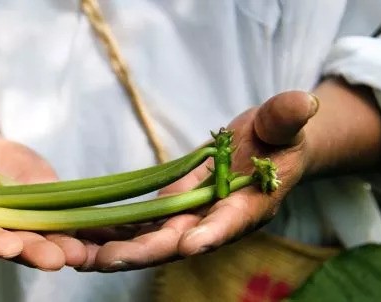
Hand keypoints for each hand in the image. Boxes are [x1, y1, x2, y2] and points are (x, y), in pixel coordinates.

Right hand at [0, 125, 87, 270]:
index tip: (10, 243)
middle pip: (17, 243)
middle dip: (36, 251)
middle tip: (58, 259)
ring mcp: (26, 222)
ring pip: (49, 238)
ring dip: (69, 246)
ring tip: (89, 253)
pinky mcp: (50, 210)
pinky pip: (72, 221)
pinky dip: (90, 228)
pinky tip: (113, 232)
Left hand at [74, 90, 317, 271]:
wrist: (262, 151)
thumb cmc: (276, 137)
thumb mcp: (283, 123)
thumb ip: (286, 118)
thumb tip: (302, 102)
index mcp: (250, 204)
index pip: (231, 220)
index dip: (213, 232)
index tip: (191, 243)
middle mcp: (216, 221)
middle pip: (179, 242)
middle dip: (144, 252)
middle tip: (106, 261)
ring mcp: (190, 220)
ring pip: (151, 241)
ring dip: (116, 251)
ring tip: (78, 257)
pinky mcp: (170, 212)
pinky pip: (139, 227)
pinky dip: (112, 234)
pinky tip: (81, 237)